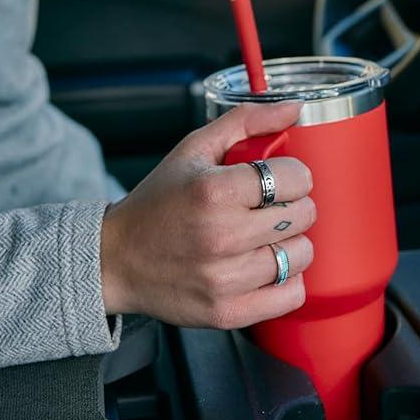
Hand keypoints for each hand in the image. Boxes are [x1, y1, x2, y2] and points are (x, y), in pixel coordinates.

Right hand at [100, 101, 317, 328]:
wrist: (116, 259)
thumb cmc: (158, 202)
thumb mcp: (193, 149)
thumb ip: (245, 122)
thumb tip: (294, 107)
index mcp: (214, 190)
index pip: (295, 177)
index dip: (294, 174)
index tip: (279, 178)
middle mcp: (221, 235)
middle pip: (303, 215)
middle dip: (293, 206)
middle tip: (270, 207)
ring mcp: (224, 278)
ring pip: (300, 255)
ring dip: (290, 243)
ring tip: (264, 237)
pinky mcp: (227, 311)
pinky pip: (290, 295)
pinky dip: (286, 280)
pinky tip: (263, 266)